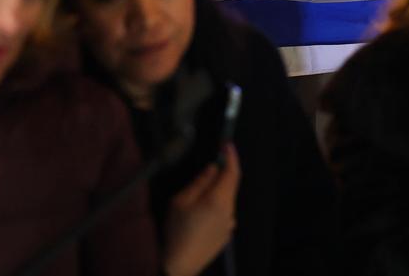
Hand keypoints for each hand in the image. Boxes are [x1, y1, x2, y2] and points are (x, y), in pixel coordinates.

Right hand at [161, 145, 240, 275]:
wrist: (179, 266)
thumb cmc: (176, 233)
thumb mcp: (181, 201)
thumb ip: (200, 182)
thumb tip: (212, 169)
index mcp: (219, 201)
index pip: (232, 172)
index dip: (231, 156)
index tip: (227, 145)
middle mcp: (229, 212)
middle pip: (230, 186)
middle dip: (222, 175)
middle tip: (207, 170)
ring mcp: (229, 225)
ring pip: (226, 201)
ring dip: (216, 194)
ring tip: (194, 202)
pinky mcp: (225, 235)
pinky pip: (223, 214)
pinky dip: (214, 208)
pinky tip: (197, 218)